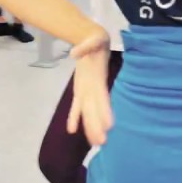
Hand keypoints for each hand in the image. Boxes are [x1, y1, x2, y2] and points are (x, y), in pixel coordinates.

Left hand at [66, 28, 113, 145]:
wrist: (94, 39)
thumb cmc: (97, 39)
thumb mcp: (94, 39)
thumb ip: (85, 46)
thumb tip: (74, 52)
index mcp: (98, 78)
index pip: (102, 97)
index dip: (105, 111)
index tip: (109, 125)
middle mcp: (94, 88)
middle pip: (96, 110)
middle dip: (98, 125)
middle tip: (102, 143)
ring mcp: (87, 90)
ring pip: (88, 112)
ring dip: (90, 127)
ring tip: (95, 143)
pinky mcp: (80, 90)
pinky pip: (77, 106)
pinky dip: (74, 117)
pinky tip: (71, 130)